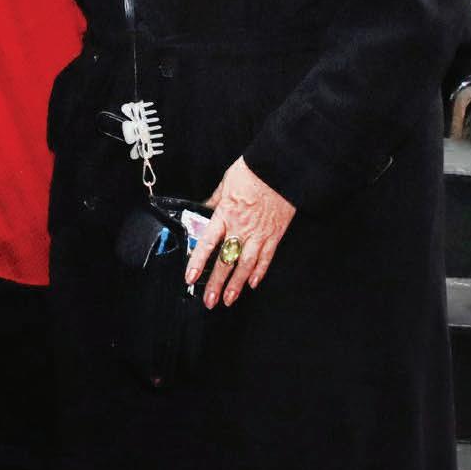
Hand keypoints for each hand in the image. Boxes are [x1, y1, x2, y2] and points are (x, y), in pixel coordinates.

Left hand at [183, 157, 295, 308]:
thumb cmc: (252, 171)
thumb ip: (215, 201)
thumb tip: (203, 209)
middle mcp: (241, 228)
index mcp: (226, 214)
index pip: (208, 243)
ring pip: (246, 265)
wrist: (280, 169)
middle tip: (208, 301)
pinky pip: (266, 258)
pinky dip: (259, 272)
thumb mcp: (226, 182)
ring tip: (228, 299)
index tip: (190, 278)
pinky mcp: (275, 235)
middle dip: (216, 283)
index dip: (198, 262)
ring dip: (236, 285)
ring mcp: (259, 234)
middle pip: (226, 260)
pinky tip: (252, 283)